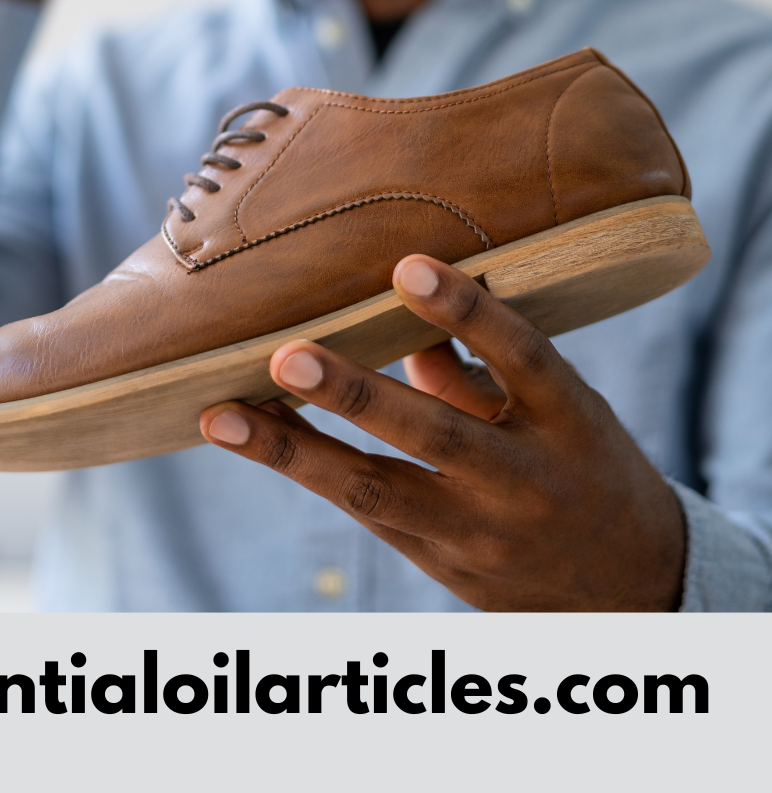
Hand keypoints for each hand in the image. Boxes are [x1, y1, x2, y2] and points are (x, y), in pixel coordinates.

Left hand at [200, 255, 685, 611]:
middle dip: (355, 396)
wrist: (632, 587)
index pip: (522, 356)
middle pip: (435, 435)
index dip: (468, 311)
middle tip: (286, 357)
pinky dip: (306, 469)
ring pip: (376, 490)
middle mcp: (525, 480)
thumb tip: (392, 301)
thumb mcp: (561, 405)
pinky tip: (248, 435)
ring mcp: (479, 532)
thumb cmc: (583, 462)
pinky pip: (365, 511)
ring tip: (221, 416)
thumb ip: (478, 360)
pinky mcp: (440, 564)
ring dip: (292, 451)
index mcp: (570, 419)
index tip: (408, 265)